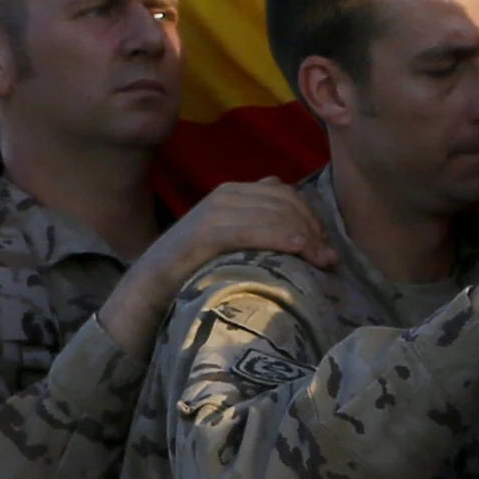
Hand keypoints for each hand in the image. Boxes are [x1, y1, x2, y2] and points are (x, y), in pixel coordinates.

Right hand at [110, 178, 333, 334]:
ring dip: (304, 235)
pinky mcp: (206, 232)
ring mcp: (215, 210)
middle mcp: (227, 194)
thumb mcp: (233, 241)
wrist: (150, 285)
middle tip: (328, 260)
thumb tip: (303, 229)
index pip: (286, 194)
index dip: (312, 218)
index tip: (326, 249)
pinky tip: (298, 248)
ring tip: (321, 261)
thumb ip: (260, 226)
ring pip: (273, 213)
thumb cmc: (197, 269)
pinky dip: (279, 235)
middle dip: (313, 229)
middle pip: (285, 202)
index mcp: (235, 193)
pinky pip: (251, 228)